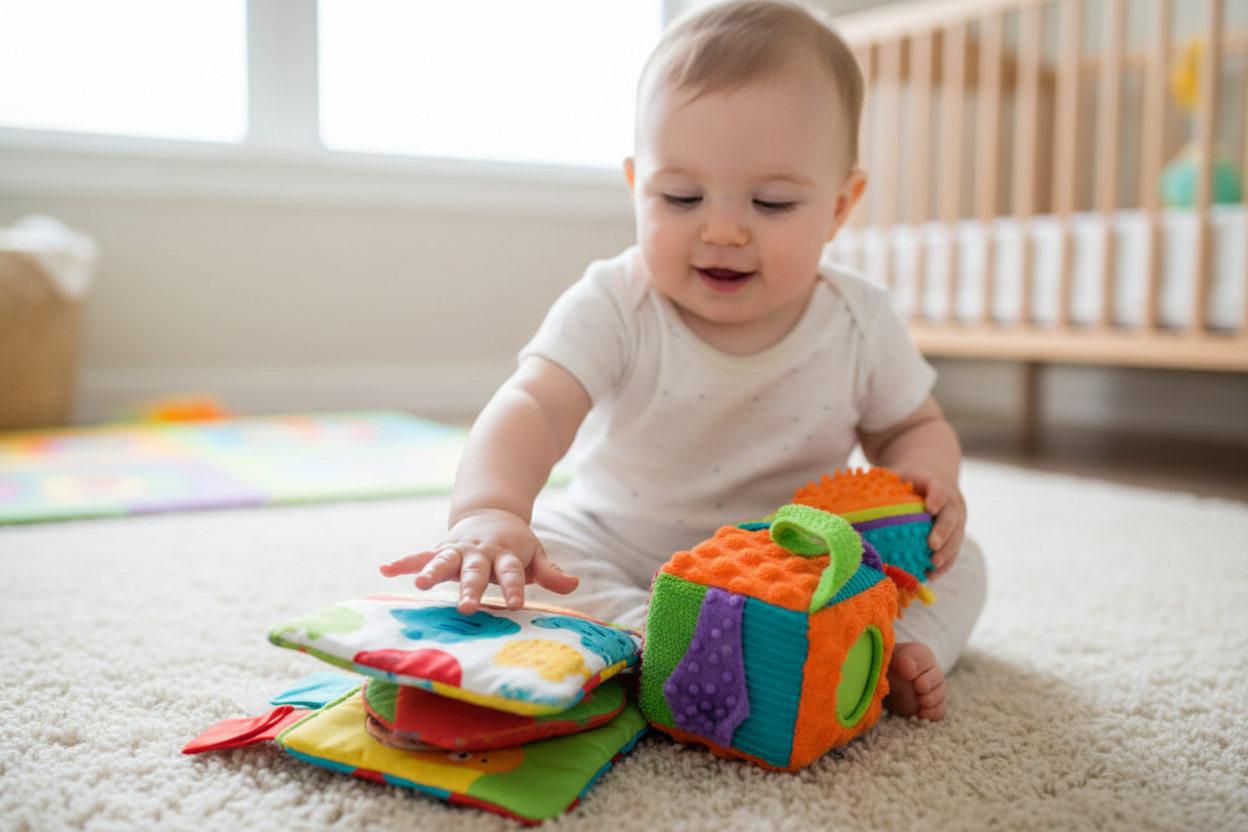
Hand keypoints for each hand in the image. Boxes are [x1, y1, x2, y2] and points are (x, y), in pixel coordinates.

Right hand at [379, 509, 578, 614]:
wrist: (491, 514)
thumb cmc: (516, 545)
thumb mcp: (537, 554)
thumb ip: (552, 572)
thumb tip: (575, 584)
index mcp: (506, 554)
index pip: (512, 573)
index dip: (515, 588)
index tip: (515, 604)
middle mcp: (480, 552)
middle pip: (476, 571)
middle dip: (471, 588)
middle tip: (467, 606)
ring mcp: (458, 550)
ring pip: (444, 561)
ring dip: (431, 571)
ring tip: (419, 584)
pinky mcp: (441, 550)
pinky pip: (420, 556)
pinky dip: (403, 562)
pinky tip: (385, 570)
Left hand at [891, 467, 964, 579]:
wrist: (938, 489)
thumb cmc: (909, 484)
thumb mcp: (897, 477)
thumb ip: (880, 485)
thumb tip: (846, 497)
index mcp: (936, 484)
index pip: (939, 488)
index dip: (937, 497)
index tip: (929, 507)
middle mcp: (951, 503)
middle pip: (951, 517)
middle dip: (943, 531)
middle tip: (931, 544)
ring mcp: (957, 522)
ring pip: (956, 538)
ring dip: (946, 553)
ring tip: (932, 565)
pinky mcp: (955, 538)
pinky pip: (953, 553)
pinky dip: (944, 566)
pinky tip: (930, 576)